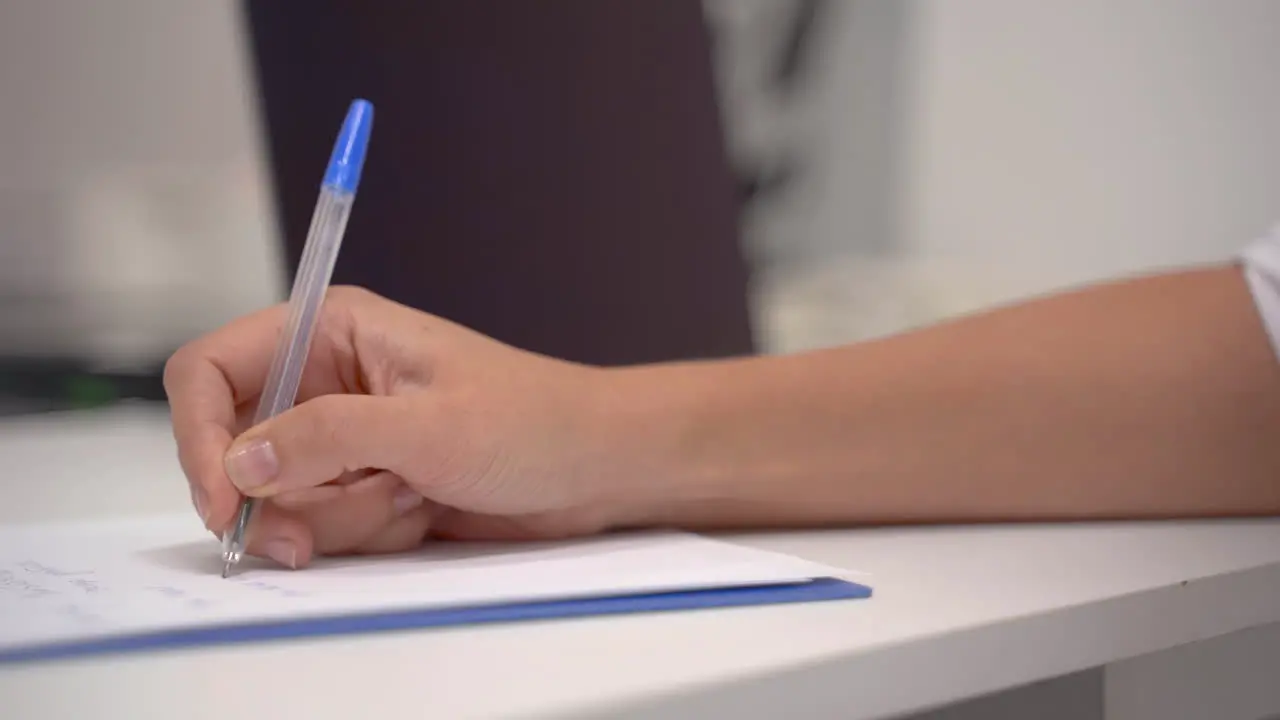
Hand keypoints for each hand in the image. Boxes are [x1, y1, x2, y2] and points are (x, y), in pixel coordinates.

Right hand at [163, 286, 647, 568]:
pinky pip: (324, 524)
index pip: (213, 370)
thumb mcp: (428, 428)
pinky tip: (420, 511)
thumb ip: (327, 438)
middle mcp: (328, 380)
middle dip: (276, 498)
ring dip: (339, 517)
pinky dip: (365, 532)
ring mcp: (347, 438)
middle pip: (237, 447)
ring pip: (282, 497)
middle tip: (309, 535)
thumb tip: (241, 459)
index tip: (224, 500)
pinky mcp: (368, 483)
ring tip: (410, 497)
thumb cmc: (533, 421)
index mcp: (333, 331)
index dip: (199, 435)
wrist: (597, 466)